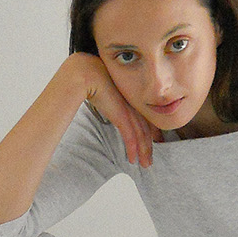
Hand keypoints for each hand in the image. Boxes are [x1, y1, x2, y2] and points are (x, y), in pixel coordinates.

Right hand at [74, 53, 163, 168]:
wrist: (85, 72)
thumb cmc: (89, 78)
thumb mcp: (104, 91)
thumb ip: (109, 100)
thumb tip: (105, 103)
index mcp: (130, 96)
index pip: (143, 117)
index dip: (150, 132)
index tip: (152, 142)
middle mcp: (133, 103)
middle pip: (145, 127)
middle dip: (149, 145)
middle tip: (149, 159)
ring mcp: (128, 109)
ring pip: (141, 134)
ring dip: (143, 151)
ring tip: (145, 164)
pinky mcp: (121, 115)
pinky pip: (130, 136)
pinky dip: (132, 149)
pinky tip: (132, 159)